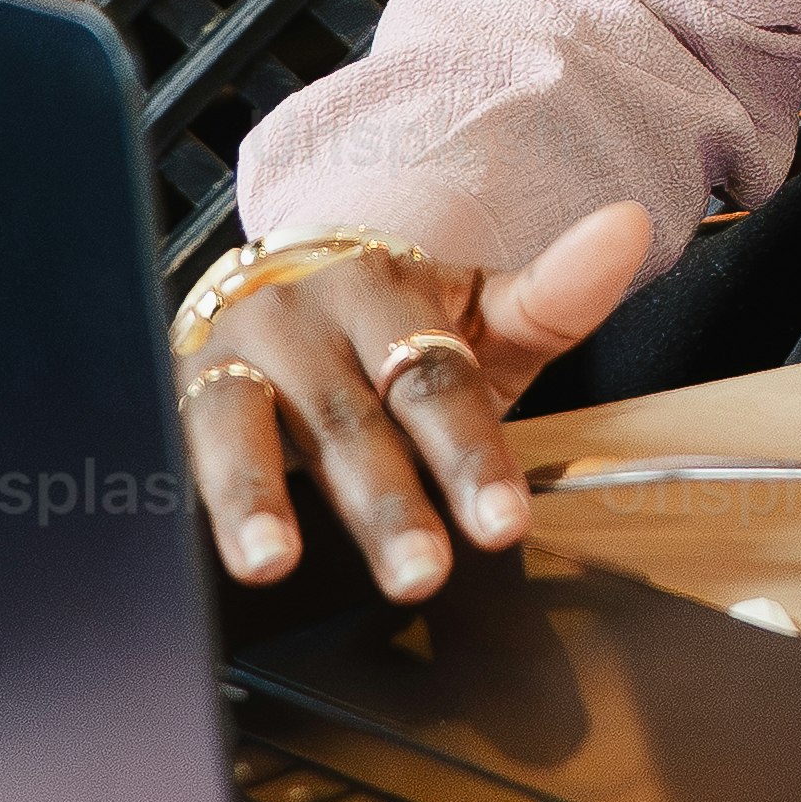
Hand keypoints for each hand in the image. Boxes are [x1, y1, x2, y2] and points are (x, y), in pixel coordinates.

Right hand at [179, 203, 654, 601]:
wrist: (279, 281)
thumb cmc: (392, 323)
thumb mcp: (477, 312)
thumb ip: (554, 295)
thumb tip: (631, 227)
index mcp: (385, 290)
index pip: (437, 380)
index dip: (471, 456)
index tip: (502, 526)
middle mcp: (299, 316)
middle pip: (350, 420)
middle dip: (386, 503)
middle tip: (420, 574)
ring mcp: (225, 356)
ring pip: (241, 429)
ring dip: (255, 497)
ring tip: (270, 561)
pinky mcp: (169, 397)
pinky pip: (172, 448)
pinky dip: (184, 498)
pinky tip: (194, 547)